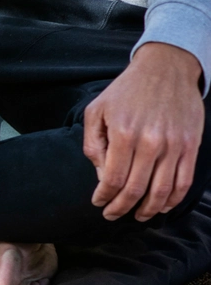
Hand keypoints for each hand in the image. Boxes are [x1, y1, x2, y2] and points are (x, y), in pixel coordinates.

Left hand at [84, 42, 205, 221]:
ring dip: (147, 210)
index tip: (98, 202)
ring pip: (162, 191)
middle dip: (120, 208)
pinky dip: (173, 200)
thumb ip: (94, 145)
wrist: (166, 68)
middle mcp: (150, 142)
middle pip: (135, 189)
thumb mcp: (97, 111)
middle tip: (111, 214)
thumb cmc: (127, 90)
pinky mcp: (191, 145)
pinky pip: (184, 181)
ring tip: (136, 216)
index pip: (113, 179)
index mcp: (124, 134)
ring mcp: (174, 145)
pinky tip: (161, 206)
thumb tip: (102, 176)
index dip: (104, 197)